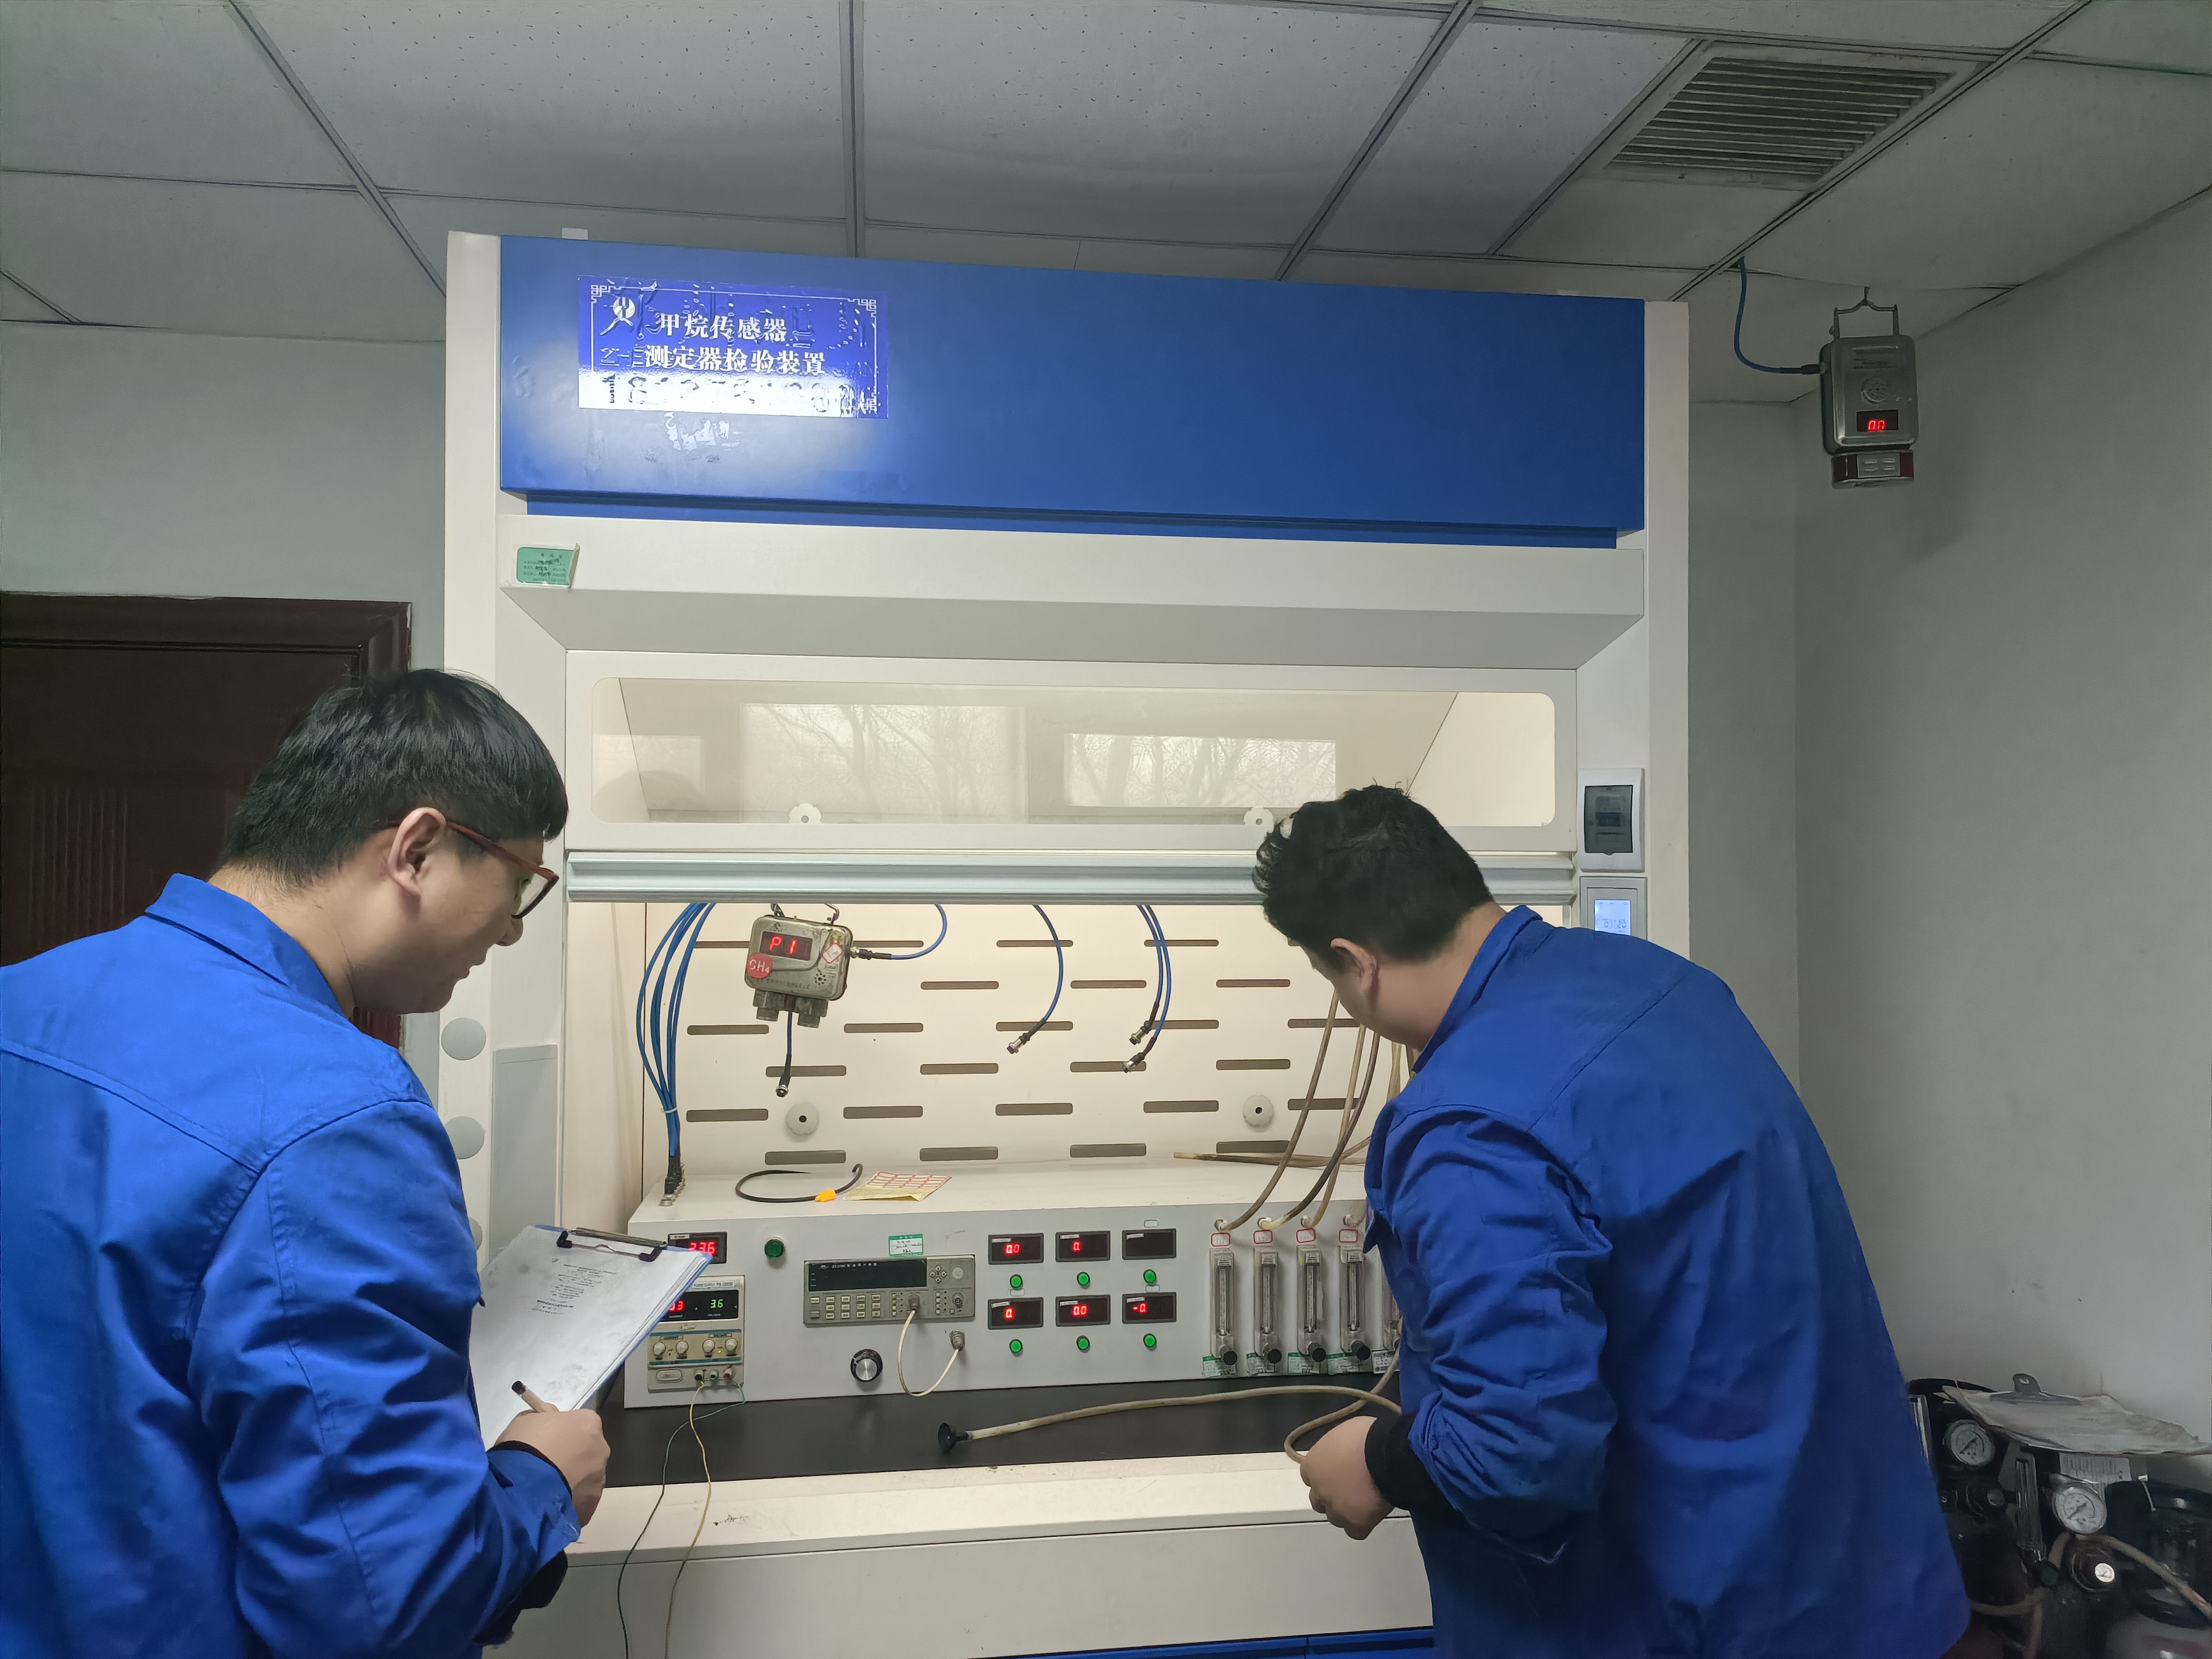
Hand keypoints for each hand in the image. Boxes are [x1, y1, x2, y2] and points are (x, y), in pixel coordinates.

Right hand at [496, 1407, 609, 1525]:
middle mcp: (601, 1449)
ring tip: (545, 1488)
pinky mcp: (590, 1506)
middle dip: (571, 1456)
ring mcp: (598, 1480)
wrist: (521, 1484)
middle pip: (588, 1450)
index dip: (564, 1431)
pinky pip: (580, 1501)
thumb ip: (545, 1418)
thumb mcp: (527, 1420)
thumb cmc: (526, 1445)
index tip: (547, 1440)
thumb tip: (552, 1418)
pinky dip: (568, 1503)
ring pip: (586, 1478)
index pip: (581, 1423)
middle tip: (546, 1465)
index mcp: (589, 1423)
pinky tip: (549, 1505)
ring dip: (571, 1480)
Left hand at [1300, 1416, 1393, 1539]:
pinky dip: (1363, 1524)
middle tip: (1351, 1488)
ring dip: (1347, 1511)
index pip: (1310, 1476)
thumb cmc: (1367, 1435)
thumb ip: (1337, 1449)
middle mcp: (1319, 1489)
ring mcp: (1336, 1509)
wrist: (1386, 1454)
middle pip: (1319, 1500)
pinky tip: (1373, 1514)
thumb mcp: (1345, 1432)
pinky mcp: (1355, 1523)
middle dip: (1331, 1496)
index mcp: (1313, 1465)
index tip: (1339, 1472)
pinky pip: (1355, 1531)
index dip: (1325, 1475)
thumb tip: (1345, 1453)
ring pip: (1336, 1517)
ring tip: (1366, 1501)